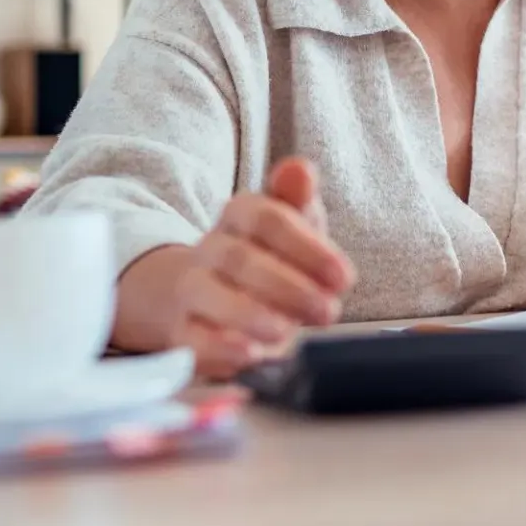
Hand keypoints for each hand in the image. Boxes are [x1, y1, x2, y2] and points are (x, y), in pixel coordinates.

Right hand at [171, 158, 355, 378]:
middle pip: (240, 259)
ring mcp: (191, 289)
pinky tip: (249, 356)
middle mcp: (211, 248)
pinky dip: (218, 349)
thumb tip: (299, 170)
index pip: (267, 219)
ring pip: (208, 294)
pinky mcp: (181, 332)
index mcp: (241, 213)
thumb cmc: (267, 257)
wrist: (205, 294)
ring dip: (248, 314)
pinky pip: (190, 339)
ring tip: (285, 332)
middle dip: (287, 286)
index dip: (307, 247)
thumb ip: (297, 200)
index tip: (344, 278)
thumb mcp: (291, 225)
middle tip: (328, 311)